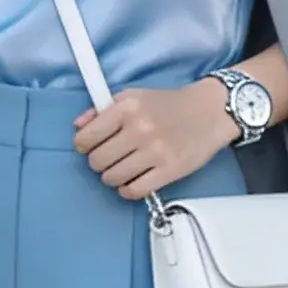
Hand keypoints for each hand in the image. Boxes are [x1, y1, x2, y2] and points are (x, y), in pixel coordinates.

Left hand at [73, 79, 239, 198]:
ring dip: (113, 177)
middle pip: (97, 161)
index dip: (83, 146)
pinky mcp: (170, 170)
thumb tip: (78, 126)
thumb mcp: (134, 96)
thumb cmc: (169, 104)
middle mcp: (139, 129)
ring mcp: (155, 151)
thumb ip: (102, 110)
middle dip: (99, 162)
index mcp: (126, 107)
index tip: (89, 147)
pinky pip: (135, 190)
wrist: (210, 111)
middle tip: (109, 158)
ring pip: (113, 178)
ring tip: (122, 169)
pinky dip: (128, 190)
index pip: (86, 138)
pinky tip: (132, 182)